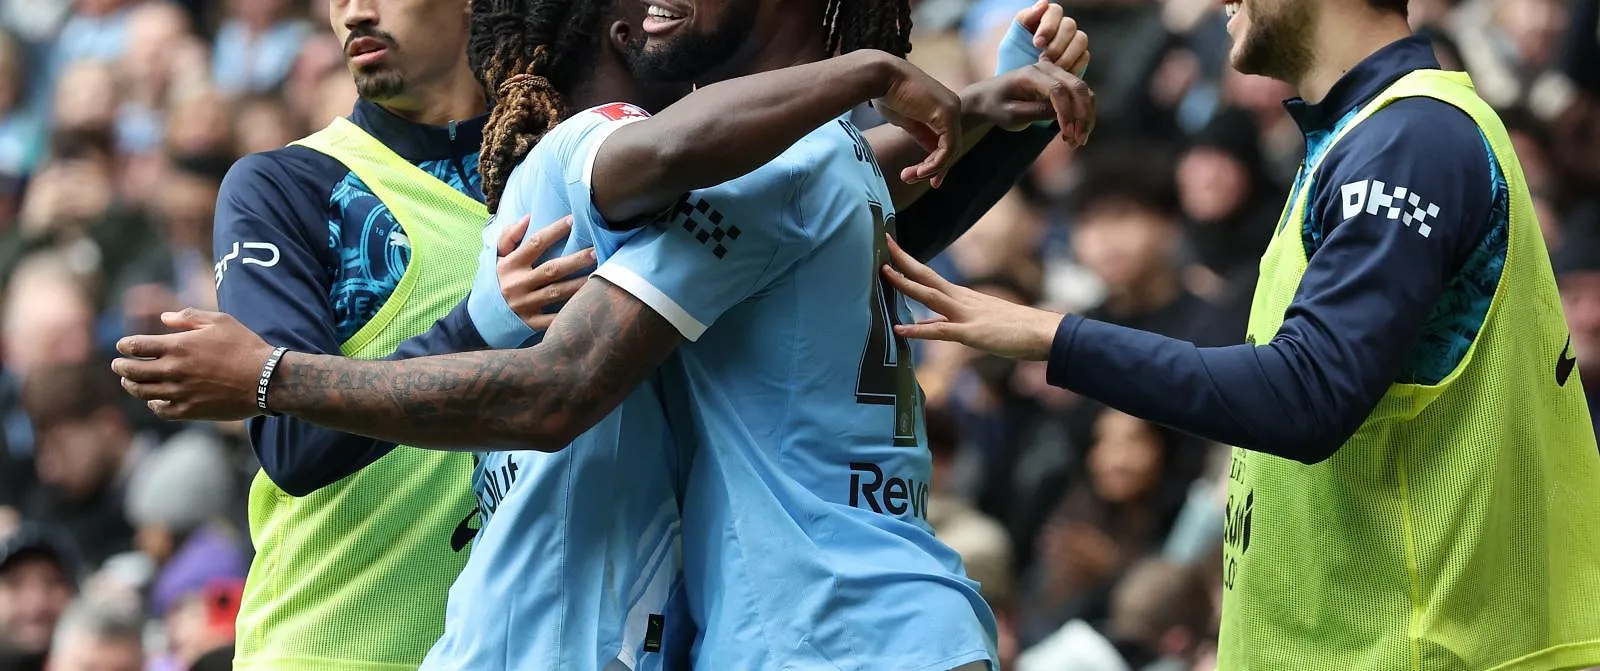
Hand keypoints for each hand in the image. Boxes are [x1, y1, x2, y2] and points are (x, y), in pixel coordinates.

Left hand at [111, 309, 274, 420]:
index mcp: (178, 347)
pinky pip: (161, 410)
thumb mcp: (220, 321)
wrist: (266, 380)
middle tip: (118, 365)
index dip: (124, 345)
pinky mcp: (190, 410)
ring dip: (131, 386)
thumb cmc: (245, 346)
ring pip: (142, 392)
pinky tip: (154, 400)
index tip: (122, 346)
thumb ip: (189, 317)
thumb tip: (164, 318)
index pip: (136, 346)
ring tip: (129, 382)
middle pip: (132, 371)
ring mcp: (180, 393)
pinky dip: (153, 405)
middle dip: (120, 367)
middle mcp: (173, 371)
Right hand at [494, 214, 595, 330]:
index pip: (535, 244)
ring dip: (578, 284)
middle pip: (551, 270)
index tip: (573, 220)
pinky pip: (553, 319)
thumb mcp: (495, 257)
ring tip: (599, 275)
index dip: (554, 231)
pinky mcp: (530, 323)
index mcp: (510, 265)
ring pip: (557, 293)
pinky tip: (586, 305)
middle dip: (575, 261)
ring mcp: (525, 305)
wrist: (481, 316)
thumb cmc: (495, 280)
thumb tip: (528, 218)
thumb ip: (509, 236)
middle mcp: (518, 284)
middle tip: (595, 252)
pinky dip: (568, 313)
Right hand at [873, 55, 962, 187]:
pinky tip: (920, 171)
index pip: (946, 141)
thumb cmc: (887, 93)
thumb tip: (931, 151)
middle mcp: (952, 107)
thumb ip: (921, 133)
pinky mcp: (947, 114)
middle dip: (934, 169)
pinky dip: (935, 163)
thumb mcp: (907, 120)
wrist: (881, 76)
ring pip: (951, 151)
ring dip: (931, 169)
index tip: (920, 176)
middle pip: (951, 147)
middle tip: (913, 180)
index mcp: (942, 107)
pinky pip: (948, 148)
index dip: (936, 162)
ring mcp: (952, 109)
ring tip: (910, 177)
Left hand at [879, 234, 1062, 360]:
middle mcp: (961, 300)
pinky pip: (941, 331)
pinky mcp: (972, 333)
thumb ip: (948, 324)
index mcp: (962, 296)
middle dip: (903, 260)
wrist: (1043, 332)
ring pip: (930, 296)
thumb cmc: (1014, 329)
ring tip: (884, 273)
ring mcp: (966, 314)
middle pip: (926, 276)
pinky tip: (900, 329)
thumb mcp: (977, 323)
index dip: (909, 263)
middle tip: (882, 242)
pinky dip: (919, 329)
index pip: (929, 276)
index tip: (890, 249)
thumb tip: (924, 325)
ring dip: (906, 284)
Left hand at [964, 61, 1095, 142]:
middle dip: (1083, 116)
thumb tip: (1064, 116)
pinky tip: (1075, 132)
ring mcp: (1056, 73)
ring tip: (1077, 141)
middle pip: (1077, 87)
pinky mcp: (1060, 81)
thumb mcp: (1011, 114)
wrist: (988, 97)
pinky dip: (1082, 113)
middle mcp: (1047, 68)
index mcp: (1030, 74)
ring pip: (1083, 91)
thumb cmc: (996, 106)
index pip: (1058, 90)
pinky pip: (1079, 95)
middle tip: (1078, 141)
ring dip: (1086, 116)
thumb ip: (1037, 112)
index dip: (1066, 113)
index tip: (1067, 134)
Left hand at [1016, 0, 1090, 75]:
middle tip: (1044, 60)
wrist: (1018, 93)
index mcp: (1042, 20)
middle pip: (1069, 25)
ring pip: (1080, 39)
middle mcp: (1059, 28)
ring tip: (1052, 70)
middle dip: (1057, 44)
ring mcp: (1071, 43)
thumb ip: (1023, 19)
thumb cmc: (1012, 65)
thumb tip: (1044, 2)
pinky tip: (1059, 76)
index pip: (1054, 11)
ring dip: (1067, 55)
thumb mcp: (1010, 43)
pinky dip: (1073, 66)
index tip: (1037, 44)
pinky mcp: (1079, 59)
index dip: (1049, 26)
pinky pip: (1084, 56)